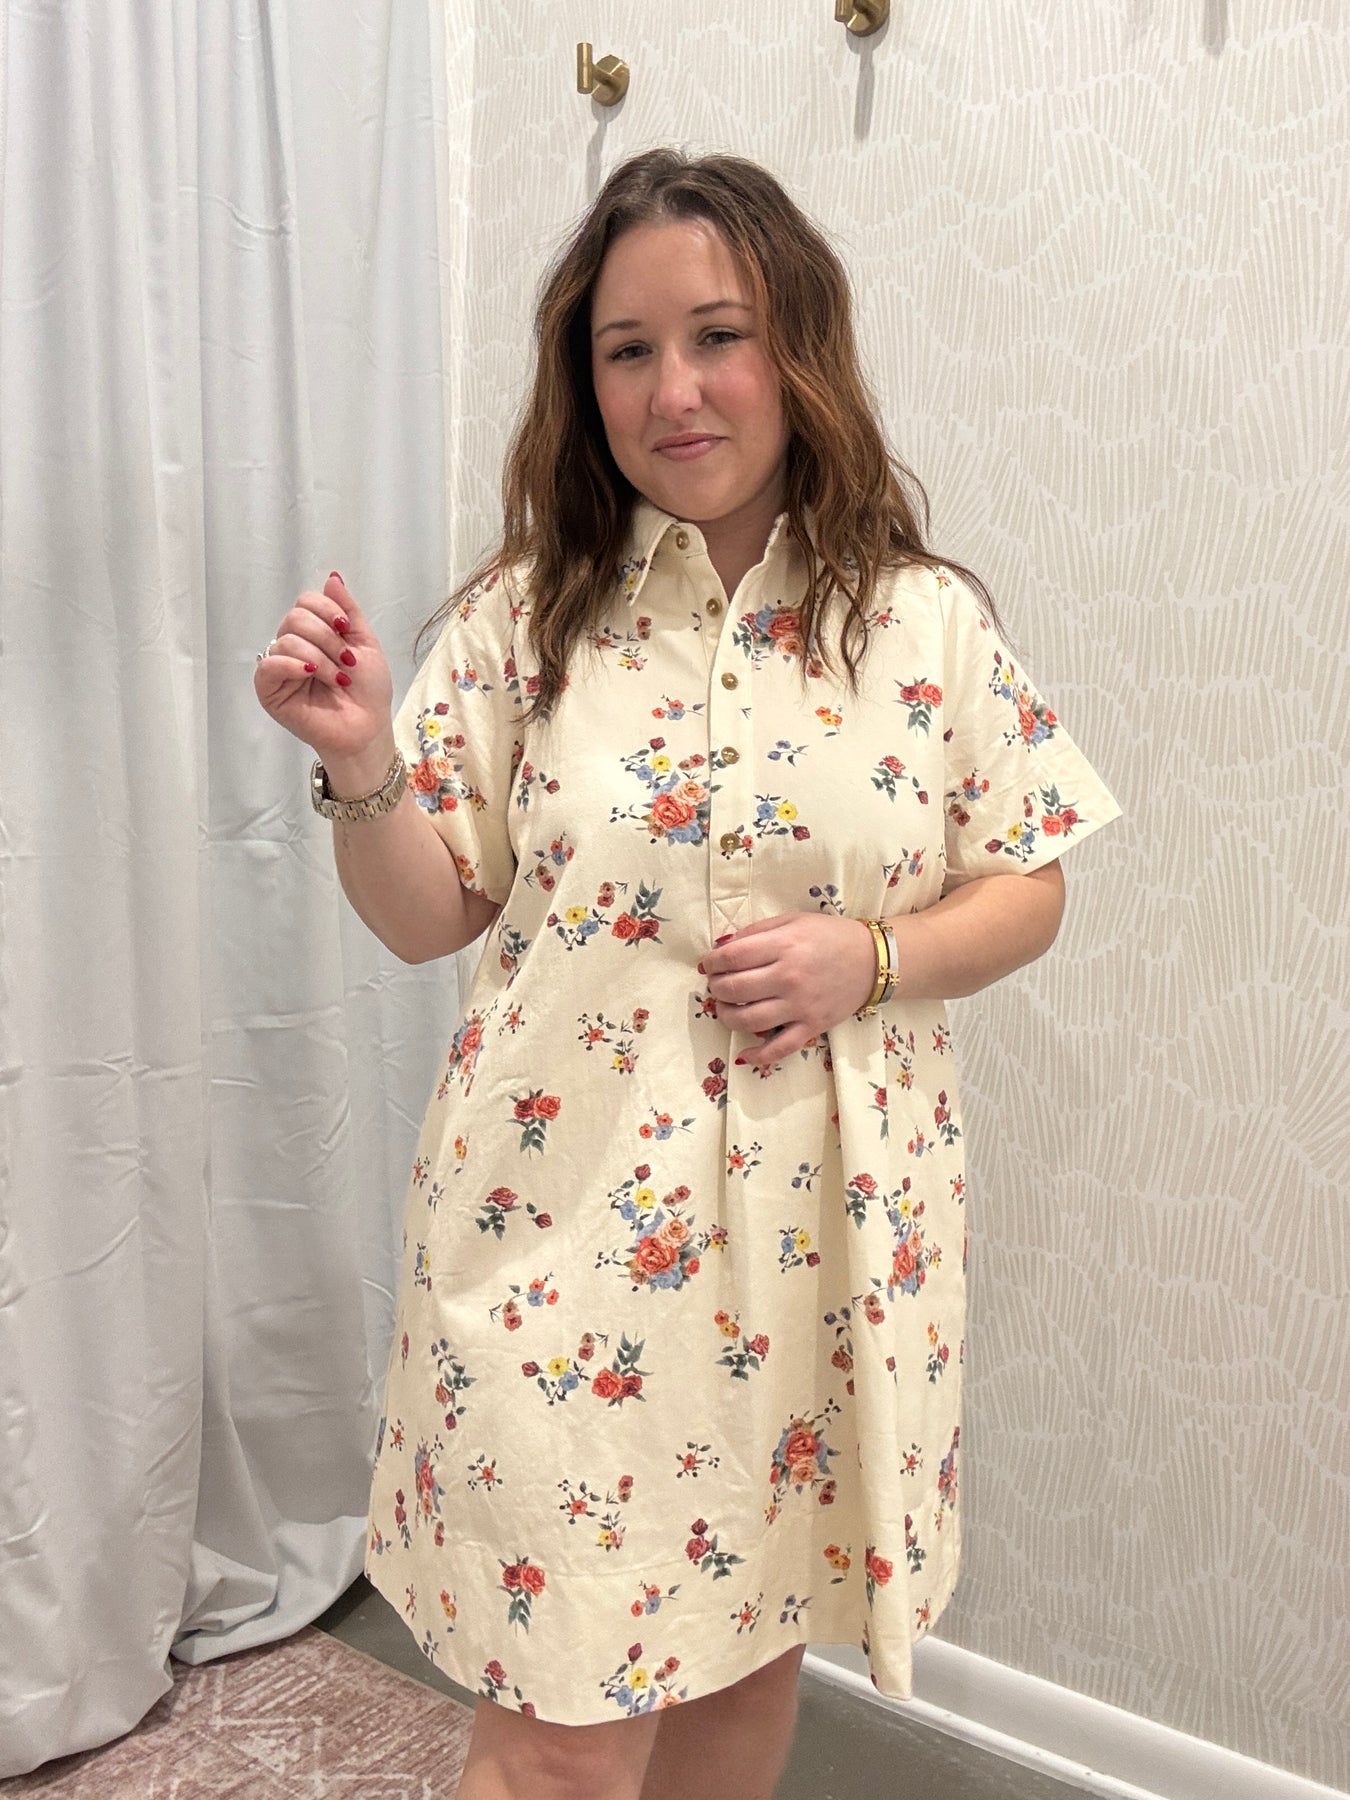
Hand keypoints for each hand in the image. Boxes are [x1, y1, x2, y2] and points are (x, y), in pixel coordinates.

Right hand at [253, 573, 394, 763]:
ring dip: (319, 658)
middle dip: (327, 637)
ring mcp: (279, 668)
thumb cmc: (368, 690)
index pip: (305, 602)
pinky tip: (310, 674)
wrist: (368, 728)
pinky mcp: (269, 690)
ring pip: (286, 640)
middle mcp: (292, 647)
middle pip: (295, 618)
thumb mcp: (365, 643)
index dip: (328, 611)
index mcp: (312, 634)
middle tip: (346, 661)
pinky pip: (268, 664)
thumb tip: (332, 578)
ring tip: (338, 679)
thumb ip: (348, 611)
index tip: (347, 630)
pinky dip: (292, 665)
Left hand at [698, 912, 879, 1070]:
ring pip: (748, 1020)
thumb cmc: (830, 936)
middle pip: (735, 989)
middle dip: (716, 988)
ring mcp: (800, 1005)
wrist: (873, 960)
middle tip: (715, 985)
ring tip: (724, 1009)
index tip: (708, 964)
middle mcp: (789, 977)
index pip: (733, 957)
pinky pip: (780, 1047)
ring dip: (726, 1016)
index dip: (712, 962)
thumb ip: (757, 932)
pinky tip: (743, 1054)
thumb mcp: (793, 921)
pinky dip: (758, 1055)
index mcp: (784, 946)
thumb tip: (722, 947)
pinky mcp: (811, 1027)